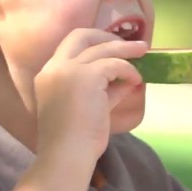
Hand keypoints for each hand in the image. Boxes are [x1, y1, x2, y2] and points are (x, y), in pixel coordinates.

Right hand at [34, 29, 146, 160]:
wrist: (67, 155)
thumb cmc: (76, 140)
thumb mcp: (90, 108)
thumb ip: (105, 92)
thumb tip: (126, 81)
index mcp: (48, 75)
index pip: (70, 46)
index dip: (93, 43)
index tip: (112, 48)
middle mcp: (55, 67)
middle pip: (82, 35)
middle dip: (107, 36)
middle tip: (129, 44)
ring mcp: (69, 69)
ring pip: (102, 47)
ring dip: (126, 49)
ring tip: (143, 51)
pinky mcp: (87, 76)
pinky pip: (115, 64)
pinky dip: (129, 70)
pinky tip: (137, 81)